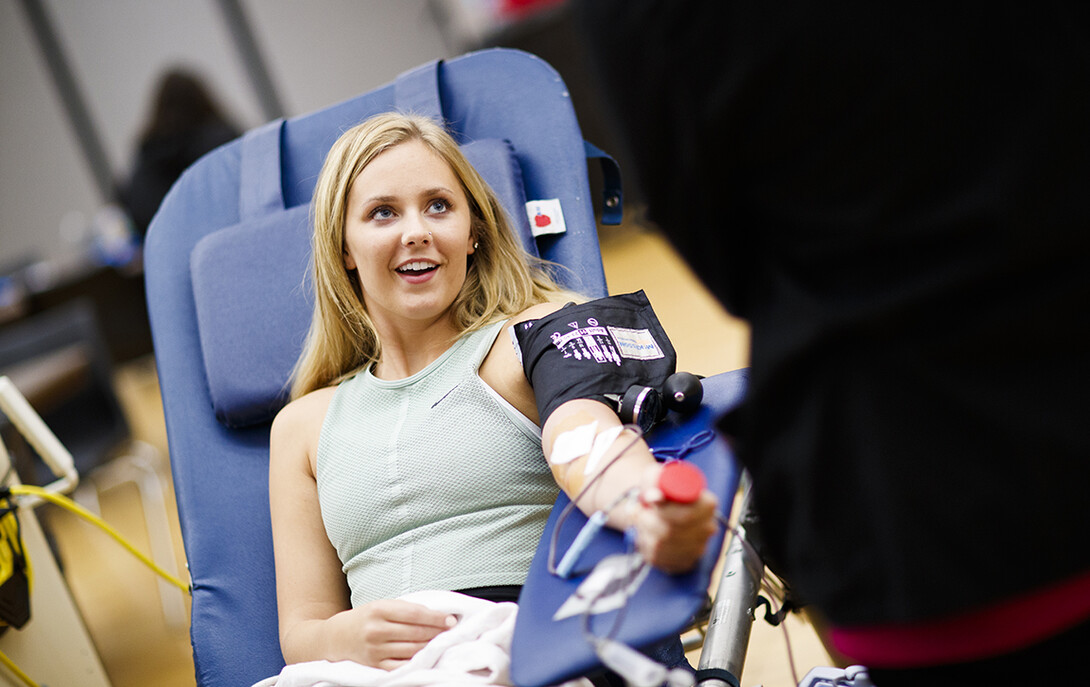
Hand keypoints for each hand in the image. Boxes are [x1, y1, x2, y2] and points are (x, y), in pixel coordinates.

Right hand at [335, 599, 455, 669]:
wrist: (337, 637)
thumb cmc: (365, 618)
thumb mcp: (381, 605)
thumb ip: (405, 609)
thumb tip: (436, 614)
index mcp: (379, 610)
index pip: (414, 614)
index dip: (435, 618)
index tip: (450, 619)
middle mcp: (376, 630)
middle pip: (416, 633)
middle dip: (437, 632)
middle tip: (452, 631)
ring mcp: (376, 650)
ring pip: (412, 649)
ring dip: (431, 646)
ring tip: (443, 642)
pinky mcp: (375, 665)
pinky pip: (401, 665)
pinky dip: (417, 661)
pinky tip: (427, 656)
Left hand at [631, 465, 718, 573]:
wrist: (661, 509)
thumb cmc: (660, 489)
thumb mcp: (656, 477)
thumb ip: (654, 482)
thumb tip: (654, 497)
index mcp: (707, 504)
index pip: (688, 514)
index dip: (664, 511)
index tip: (649, 503)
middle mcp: (707, 528)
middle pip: (671, 532)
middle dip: (649, 521)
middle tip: (640, 513)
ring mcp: (697, 548)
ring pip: (662, 545)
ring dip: (645, 533)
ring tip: (644, 521)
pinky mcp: (684, 563)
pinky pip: (658, 557)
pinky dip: (646, 546)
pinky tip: (648, 536)